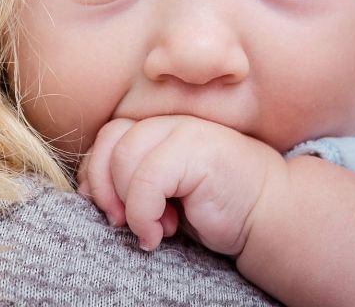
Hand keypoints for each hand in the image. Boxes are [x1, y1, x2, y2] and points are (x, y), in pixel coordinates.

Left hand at [76, 115, 287, 255]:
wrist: (270, 212)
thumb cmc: (215, 203)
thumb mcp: (163, 189)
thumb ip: (129, 177)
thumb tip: (85, 188)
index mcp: (159, 126)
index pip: (109, 136)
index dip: (96, 172)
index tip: (109, 208)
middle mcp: (168, 122)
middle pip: (110, 144)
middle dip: (104, 189)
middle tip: (120, 222)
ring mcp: (184, 132)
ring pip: (123, 163)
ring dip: (128, 207)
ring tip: (151, 230)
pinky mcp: (196, 152)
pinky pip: (146, 182)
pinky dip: (144, 214)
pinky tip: (161, 233)